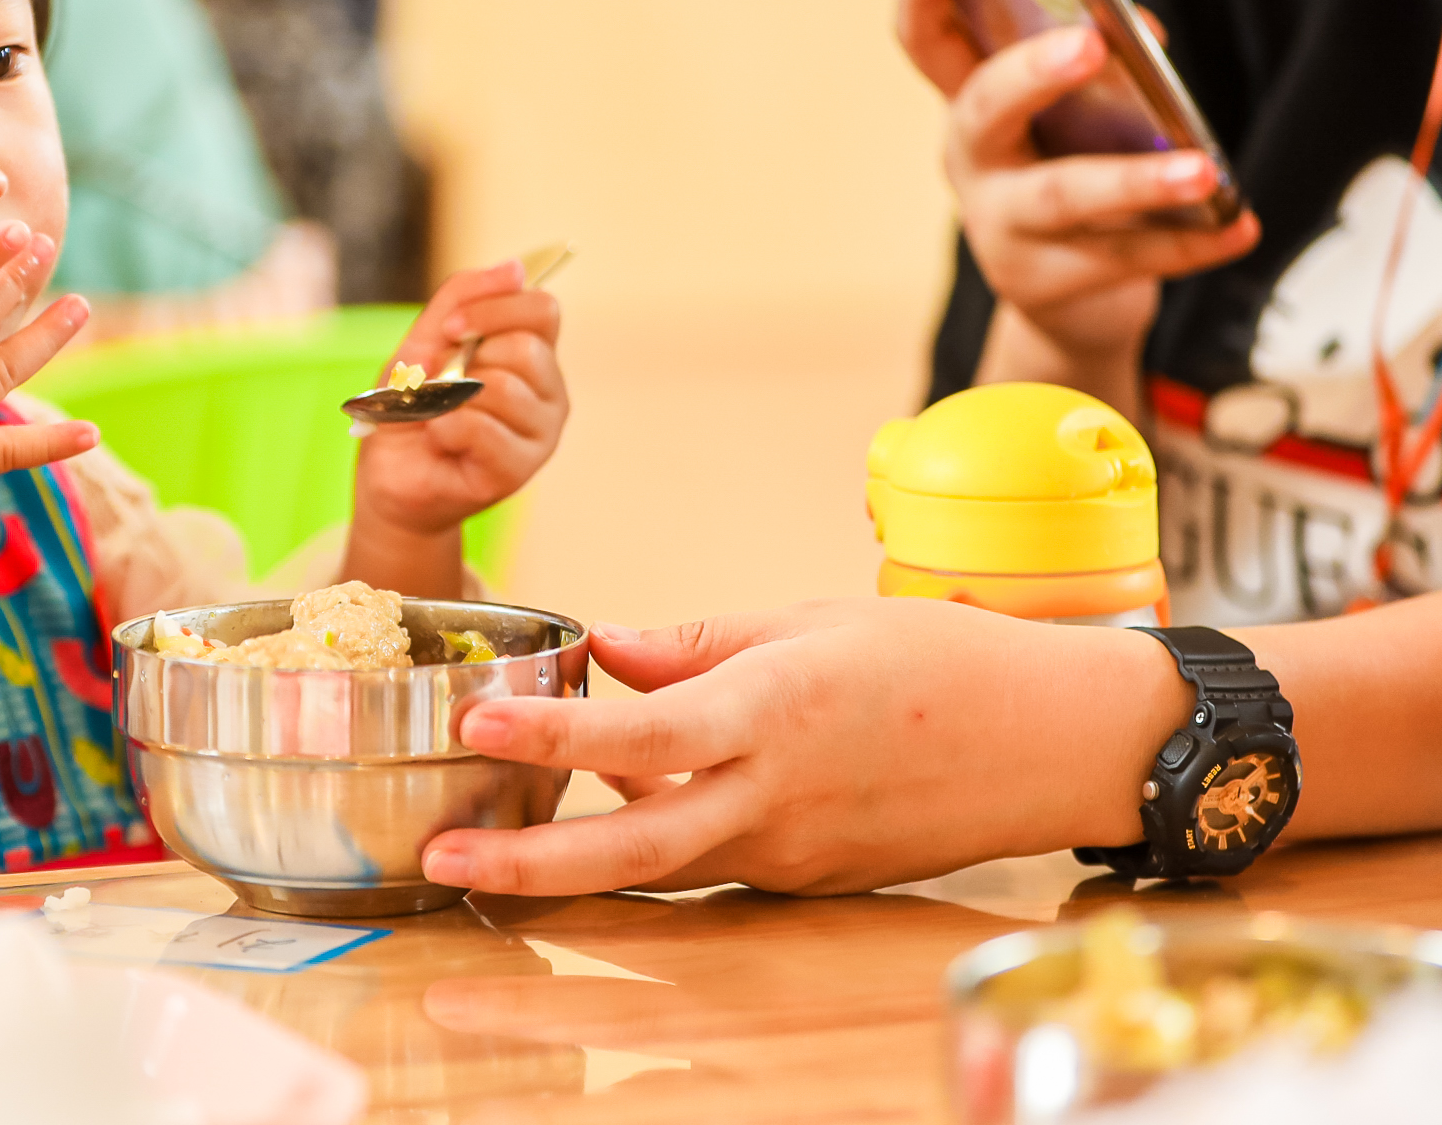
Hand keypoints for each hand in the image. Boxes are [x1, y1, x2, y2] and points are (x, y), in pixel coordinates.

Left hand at [342, 260, 566, 595]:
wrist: (389, 475)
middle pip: (525, 346)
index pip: (542, 309)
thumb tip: (515, 268)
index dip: (493, 308)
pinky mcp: (518, 470)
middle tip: (440, 386)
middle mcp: (548, 393)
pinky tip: (440, 441)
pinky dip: (444, 426)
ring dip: (451, 398)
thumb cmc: (410, 408)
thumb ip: (462, 298)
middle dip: (466, 359)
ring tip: (439, 417)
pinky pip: (481, 427)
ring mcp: (539, 434)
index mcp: (532, 355)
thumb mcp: (424, 341)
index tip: (447, 328)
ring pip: (504, 387)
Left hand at [419, 597, 1188, 896]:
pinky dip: (647, 847)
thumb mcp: (811, 621)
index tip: (477, 720)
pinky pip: (708, 864)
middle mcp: (778, 799)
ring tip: (482, 855)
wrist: (1056, 744)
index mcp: (776, 713)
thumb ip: (698, 643)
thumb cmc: (939, 663)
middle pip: (633, 845)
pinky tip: (601, 813)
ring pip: (661, 868)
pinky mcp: (808, 879)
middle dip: (530, 861)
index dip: (554, 731)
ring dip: (570, 868)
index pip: (642, 731)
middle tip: (442, 860)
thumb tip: (604, 649)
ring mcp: (793, 853)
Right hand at [898, 0, 1256, 397]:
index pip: (929, 40)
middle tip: (1088, 44)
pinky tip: (1240, 226)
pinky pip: (1126, 257)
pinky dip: (1190, 241)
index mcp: (970, 102)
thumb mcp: (1072, 114)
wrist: (1064, 298)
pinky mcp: (1042, 283)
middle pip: (983, 109)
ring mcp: (1000, 226)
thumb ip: (1099, 62)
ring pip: (1062, 196)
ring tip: (1205, 170)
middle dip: (1031, 73)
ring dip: (1136, 180)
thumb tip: (1144, 34)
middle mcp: (970, 161)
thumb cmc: (1071, 171)